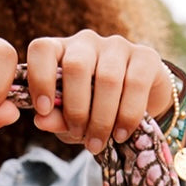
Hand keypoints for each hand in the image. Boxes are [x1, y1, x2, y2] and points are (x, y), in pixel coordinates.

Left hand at [26, 32, 174, 153]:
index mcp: (61, 52)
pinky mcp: (146, 56)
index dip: (39, 77)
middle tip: (79, 135)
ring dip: (101, 118)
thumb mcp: (70, 120)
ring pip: (107, 78)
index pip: (42, 49)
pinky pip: (135, 84)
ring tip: (98, 143)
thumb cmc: (94, 112)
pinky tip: (120, 134)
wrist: (138, 108)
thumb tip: (41, 120)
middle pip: (76, 66)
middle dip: (76, 109)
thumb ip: (56, 119)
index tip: (43, 109)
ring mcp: (117, 46)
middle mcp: (87, 42)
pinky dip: (127, 115)